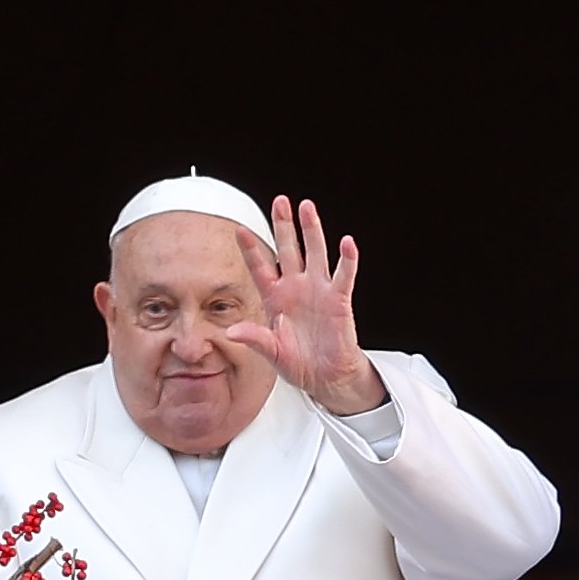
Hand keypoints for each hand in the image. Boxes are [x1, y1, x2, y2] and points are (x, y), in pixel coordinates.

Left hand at [226, 195, 386, 414]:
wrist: (325, 377)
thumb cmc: (297, 363)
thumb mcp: (271, 353)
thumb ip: (254, 338)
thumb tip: (232, 330)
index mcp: (275, 298)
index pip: (260, 268)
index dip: (251, 249)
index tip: (240, 229)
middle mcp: (295, 288)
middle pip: (288, 250)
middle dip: (283, 225)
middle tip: (280, 201)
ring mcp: (318, 290)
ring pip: (315, 253)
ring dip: (312, 231)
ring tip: (307, 207)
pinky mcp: (338, 300)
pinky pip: (343, 276)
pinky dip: (346, 260)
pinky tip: (346, 242)